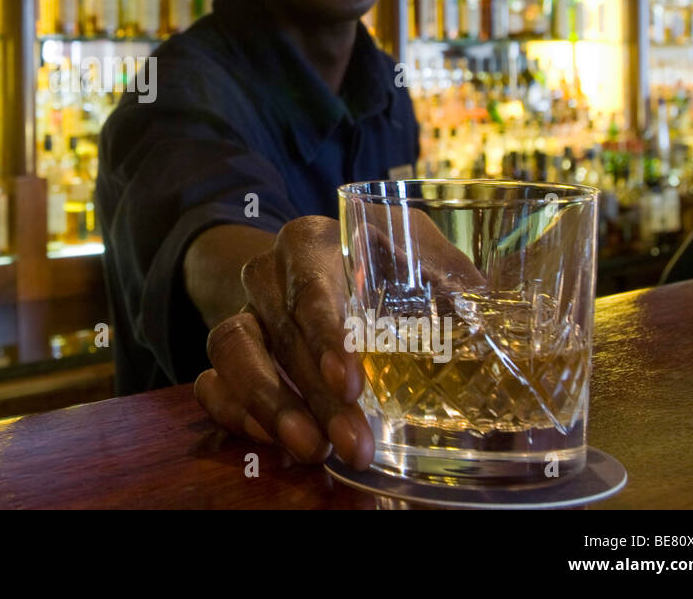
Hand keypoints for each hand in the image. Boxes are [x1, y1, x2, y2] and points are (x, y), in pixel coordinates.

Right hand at [193, 209, 486, 467]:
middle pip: (281, 332)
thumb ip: (448, 276)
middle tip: (353, 443)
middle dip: (315, 394)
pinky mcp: (226, 354)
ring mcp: (242, 313)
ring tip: (311, 450)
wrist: (319, 275)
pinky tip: (273, 441)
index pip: (312, 286)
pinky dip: (233, 411)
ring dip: (269, 405)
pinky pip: (209, 381)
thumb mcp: (417, 254)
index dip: (327, 335)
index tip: (350, 383)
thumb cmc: (384, 265)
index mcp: (311, 241)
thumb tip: (484, 304)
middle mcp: (268, 274)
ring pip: (233, 351)